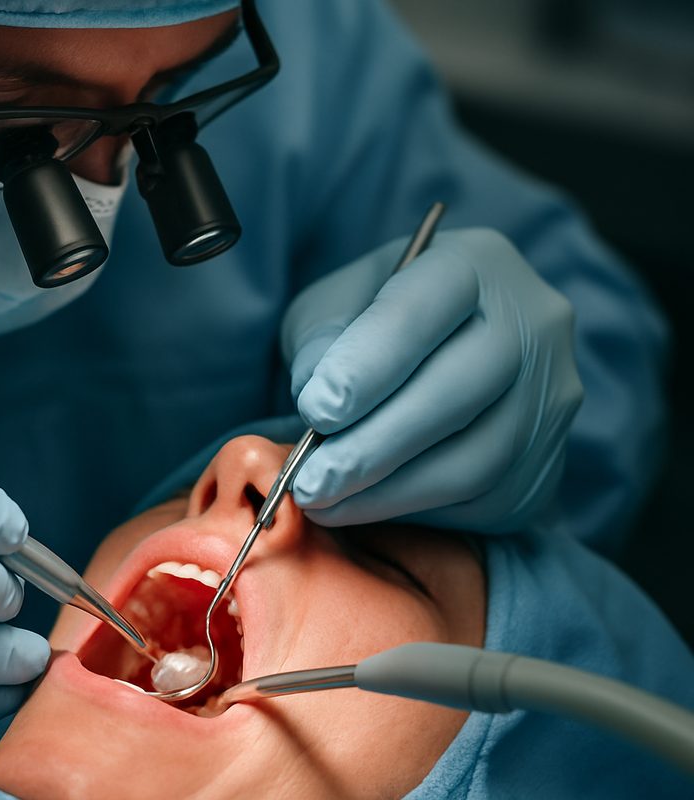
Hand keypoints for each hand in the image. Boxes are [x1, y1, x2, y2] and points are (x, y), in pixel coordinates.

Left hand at [282, 229, 582, 530]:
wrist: (433, 357)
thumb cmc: (371, 324)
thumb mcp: (332, 307)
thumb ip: (321, 340)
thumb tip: (319, 394)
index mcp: (473, 264)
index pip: (421, 313)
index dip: (366, 368)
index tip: (315, 411)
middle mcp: (532, 323)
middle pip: (455, 393)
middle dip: (371, 445)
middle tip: (309, 479)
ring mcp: (551, 394)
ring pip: (474, 458)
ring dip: (387, 491)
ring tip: (323, 500)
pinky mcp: (548, 459)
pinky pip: (485, 498)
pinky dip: (413, 510)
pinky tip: (361, 506)